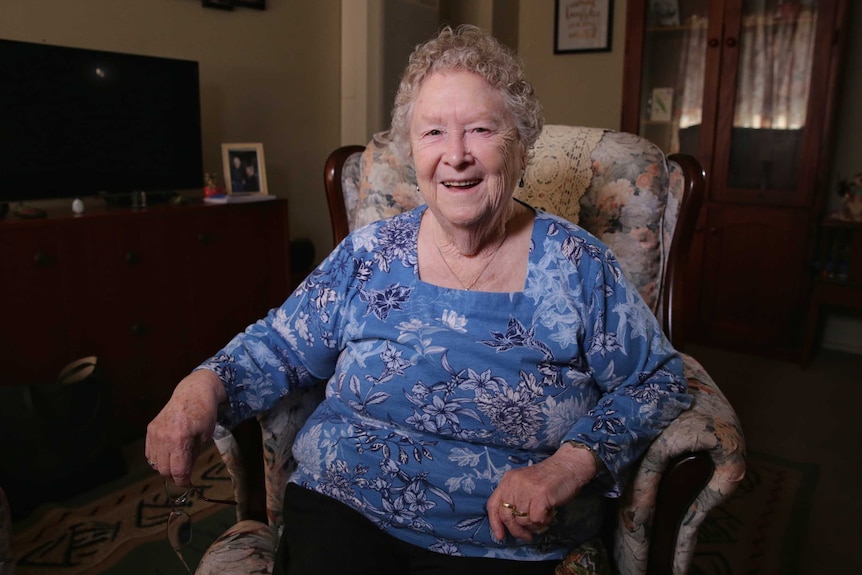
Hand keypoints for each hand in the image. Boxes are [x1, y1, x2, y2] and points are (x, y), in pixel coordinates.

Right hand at [144, 369, 225, 485]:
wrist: (193, 392)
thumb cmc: (204, 414)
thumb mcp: (205, 437)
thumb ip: (193, 456)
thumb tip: (185, 473)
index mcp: (180, 439)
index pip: (178, 471)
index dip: (183, 481)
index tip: (188, 483)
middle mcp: (164, 437)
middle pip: (164, 470)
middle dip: (175, 475)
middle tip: (185, 471)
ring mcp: (154, 433)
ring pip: (155, 463)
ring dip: (165, 466)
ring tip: (178, 458)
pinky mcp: (150, 429)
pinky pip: (149, 453)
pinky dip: (158, 457)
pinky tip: (169, 452)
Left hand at [486, 443, 596, 541]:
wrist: (568, 465)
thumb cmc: (549, 478)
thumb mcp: (525, 484)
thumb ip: (516, 499)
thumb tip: (513, 526)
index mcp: (507, 480)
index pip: (492, 505)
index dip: (494, 523)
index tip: (500, 536)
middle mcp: (514, 483)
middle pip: (506, 516)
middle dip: (516, 530)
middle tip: (527, 535)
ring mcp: (526, 488)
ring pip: (522, 520)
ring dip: (534, 524)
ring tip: (544, 515)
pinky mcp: (540, 495)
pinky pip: (536, 519)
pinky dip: (544, 521)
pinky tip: (549, 513)